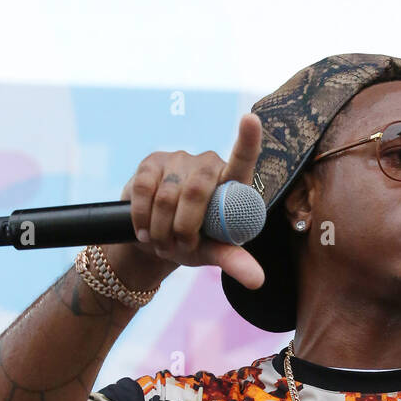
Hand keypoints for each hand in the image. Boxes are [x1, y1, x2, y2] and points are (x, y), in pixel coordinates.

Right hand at [104, 112, 264, 291]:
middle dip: (184, 228)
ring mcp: (179, 160)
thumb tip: (257, 281)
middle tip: (178, 247)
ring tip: (161, 242)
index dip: (247, 140)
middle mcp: (208, 164)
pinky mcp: (152, 162)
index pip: (242, 158)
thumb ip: (235, 261)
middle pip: (197, 190)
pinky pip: (144, 190)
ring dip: (161, 229)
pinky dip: (142, 217)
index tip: (250, 120)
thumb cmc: (193, 243)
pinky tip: (144, 229)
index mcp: (232, 184)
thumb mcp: (213, 254)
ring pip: (167, 196)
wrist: (155, 239)